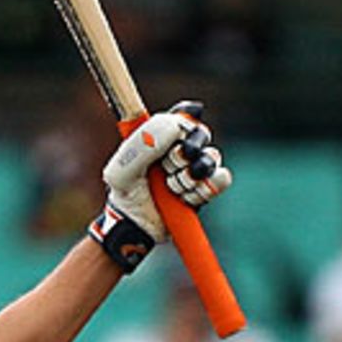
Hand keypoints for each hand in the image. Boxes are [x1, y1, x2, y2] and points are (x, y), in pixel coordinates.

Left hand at [103, 102, 231, 243]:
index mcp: (161, 135)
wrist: (133, 227)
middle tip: (167, 167)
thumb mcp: (120, 170)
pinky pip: (221, 178)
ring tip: (172, 187)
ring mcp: (196, 168)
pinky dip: (203, 189)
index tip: (178, 130)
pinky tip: (185, 198)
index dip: (185, 118)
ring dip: (190, 175)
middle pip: (200, 133)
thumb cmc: (125, 195)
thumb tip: (177, 125)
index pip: (183, 113)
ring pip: (211, 157)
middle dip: (183, 153)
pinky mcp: (206, 188)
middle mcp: (181, 148)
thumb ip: (141, 145)